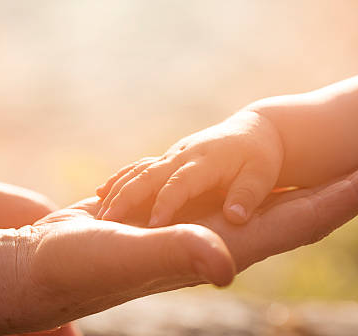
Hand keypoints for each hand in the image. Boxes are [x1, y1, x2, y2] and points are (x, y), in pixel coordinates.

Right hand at [12, 162, 357, 329]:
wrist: (47, 266)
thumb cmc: (82, 267)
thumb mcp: (128, 256)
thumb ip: (179, 253)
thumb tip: (229, 263)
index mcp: (222, 246)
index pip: (300, 221)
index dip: (344, 197)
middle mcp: (221, 238)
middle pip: (296, 210)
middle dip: (339, 188)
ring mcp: (200, 226)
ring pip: (264, 201)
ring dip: (301, 183)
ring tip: (331, 160)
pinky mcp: (178, 215)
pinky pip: (227, 194)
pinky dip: (254, 180)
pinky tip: (261, 170)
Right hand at [96, 110, 282, 225]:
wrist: (253, 130)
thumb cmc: (260, 158)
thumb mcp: (260, 175)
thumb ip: (246, 196)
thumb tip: (236, 218)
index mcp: (206, 164)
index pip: (181, 184)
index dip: (167, 203)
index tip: (152, 226)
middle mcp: (184, 157)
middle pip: (149, 175)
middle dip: (127, 197)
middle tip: (106, 221)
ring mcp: (172, 156)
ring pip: (138, 171)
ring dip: (118, 190)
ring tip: (98, 213)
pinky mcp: (165, 158)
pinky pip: (137, 168)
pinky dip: (119, 180)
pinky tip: (101, 194)